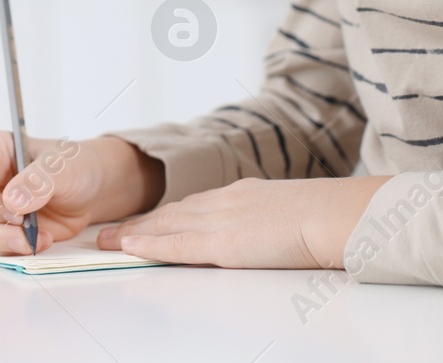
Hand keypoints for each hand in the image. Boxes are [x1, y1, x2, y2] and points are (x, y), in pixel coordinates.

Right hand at [0, 132, 162, 255]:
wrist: (89, 189)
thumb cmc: (75, 166)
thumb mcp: (64, 166)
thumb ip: (39, 180)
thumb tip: (12, 200)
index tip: (16, 216)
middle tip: (27, 239)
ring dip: (1, 246)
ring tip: (34, 241)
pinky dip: (8, 253)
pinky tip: (35, 243)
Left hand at [95, 175, 389, 267]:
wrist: (335, 214)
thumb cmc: (327, 216)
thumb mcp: (292, 211)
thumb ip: (272, 218)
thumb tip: (270, 230)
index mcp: (244, 195)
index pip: (195, 205)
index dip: (166, 214)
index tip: (146, 219)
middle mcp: (226, 202)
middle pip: (172, 213)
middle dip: (140, 223)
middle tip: (110, 232)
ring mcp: (221, 220)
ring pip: (166, 226)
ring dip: (134, 234)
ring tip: (107, 241)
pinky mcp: (222, 242)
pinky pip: (176, 244)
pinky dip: (149, 245)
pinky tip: (129, 248)